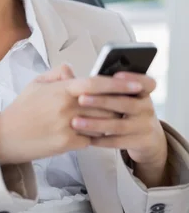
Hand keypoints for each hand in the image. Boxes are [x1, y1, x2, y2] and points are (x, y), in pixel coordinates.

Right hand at [0, 63, 123, 164]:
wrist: (5, 137)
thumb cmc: (21, 109)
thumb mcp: (36, 84)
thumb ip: (57, 74)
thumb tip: (72, 71)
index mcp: (60, 89)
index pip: (94, 83)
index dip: (117, 83)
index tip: (135, 84)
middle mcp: (66, 107)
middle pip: (104, 105)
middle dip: (118, 106)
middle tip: (130, 104)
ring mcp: (67, 126)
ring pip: (101, 123)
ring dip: (110, 121)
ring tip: (116, 119)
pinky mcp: (66, 144)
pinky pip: (91, 139)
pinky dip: (96, 136)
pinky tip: (97, 134)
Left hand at [69, 72, 168, 186]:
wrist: (147, 137)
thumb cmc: (124, 109)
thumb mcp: (118, 95)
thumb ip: (96, 83)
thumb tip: (66, 69)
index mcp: (142, 91)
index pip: (146, 82)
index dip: (133, 78)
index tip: (115, 75)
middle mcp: (147, 107)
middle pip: (126, 103)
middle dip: (102, 100)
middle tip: (81, 99)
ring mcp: (145, 126)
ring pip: (119, 125)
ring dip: (96, 123)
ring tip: (76, 122)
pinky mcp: (141, 142)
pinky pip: (118, 142)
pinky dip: (101, 140)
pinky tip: (85, 137)